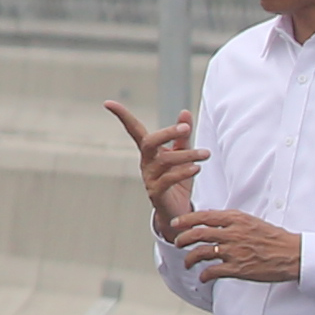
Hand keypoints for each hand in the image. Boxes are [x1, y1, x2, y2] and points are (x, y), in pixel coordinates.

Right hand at [102, 100, 206, 225]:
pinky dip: (183, 172)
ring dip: (188, 155)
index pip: (134, 129)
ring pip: (164, 160)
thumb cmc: (178, 181)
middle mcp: (146, 163)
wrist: (177, 212)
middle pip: (149, 142)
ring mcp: (149, 178)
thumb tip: (184, 112)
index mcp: (149, 151)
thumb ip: (183, 137)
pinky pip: (168, 180)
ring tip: (206, 154)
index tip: (108, 103)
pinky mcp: (156, 193)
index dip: (122, 116)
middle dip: (167, 133)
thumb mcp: (183, 156)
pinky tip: (196, 168)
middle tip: (186, 128)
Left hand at [170, 210, 303, 287]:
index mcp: (236, 219)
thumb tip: (212, 221)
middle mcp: (232, 233)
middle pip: (198, 234)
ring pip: (201, 253)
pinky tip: (203, 277)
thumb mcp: (252, 221)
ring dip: (189, 258)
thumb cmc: (274, 238)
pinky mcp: (238, 268)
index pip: (204, 216)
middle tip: (177, 243)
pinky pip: (213, 271)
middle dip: (182, 239)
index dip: (186, 220)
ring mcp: (234, 251)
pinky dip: (204, 275)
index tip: (176, 223)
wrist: (292, 254)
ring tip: (187, 263)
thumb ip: (232, 221)